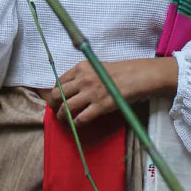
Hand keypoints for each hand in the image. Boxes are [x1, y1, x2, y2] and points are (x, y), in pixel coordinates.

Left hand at [46, 58, 178, 127]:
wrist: (136, 77)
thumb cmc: (118, 71)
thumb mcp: (96, 67)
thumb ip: (82, 75)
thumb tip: (69, 87)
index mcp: (80, 68)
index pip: (58, 81)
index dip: (54, 92)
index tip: (55, 98)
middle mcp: (82, 80)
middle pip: (57, 95)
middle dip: (54, 104)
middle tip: (56, 109)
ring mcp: (90, 94)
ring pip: (66, 107)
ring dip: (61, 115)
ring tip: (62, 118)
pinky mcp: (99, 106)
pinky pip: (81, 118)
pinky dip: (76, 122)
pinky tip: (76, 124)